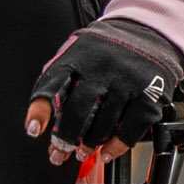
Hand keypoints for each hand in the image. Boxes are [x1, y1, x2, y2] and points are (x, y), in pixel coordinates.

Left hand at [25, 15, 183, 160]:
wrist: (150, 30)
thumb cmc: (108, 48)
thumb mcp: (80, 50)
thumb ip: (61, 76)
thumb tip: (42, 113)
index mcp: (79, 56)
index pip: (53, 83)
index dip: (40, 109)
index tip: (33, 129)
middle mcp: (102, 68)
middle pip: (77, 112)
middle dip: (66, 138)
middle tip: (60, 151)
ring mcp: (127, 82)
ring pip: (102, 125)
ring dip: (89, 145)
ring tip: (82, 152)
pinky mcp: (149, 96)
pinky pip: (130, 130)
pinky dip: (116, 147)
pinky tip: (106, 152)